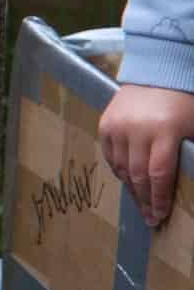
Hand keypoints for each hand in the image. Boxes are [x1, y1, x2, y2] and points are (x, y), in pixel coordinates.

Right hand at [100, 82, 191, 227]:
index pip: (159, 174)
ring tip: (140, 201)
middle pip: (138, 174)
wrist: (160, 70)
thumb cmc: (187, 102)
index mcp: (165, 131)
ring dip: (132, 187)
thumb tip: (190, 181)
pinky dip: (119, 170)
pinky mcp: (105, 123)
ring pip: (121, 167)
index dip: (159, 199)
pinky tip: (128, 179)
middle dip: (145, 200)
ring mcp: (118, 126)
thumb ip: (192, 154)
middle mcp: (137, 130)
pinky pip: (110, 155)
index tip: (160, 217)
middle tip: (150, 218)